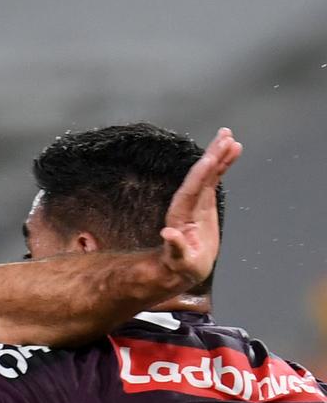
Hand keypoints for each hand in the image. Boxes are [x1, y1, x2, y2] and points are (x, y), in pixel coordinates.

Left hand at [160, 127, 242, 284]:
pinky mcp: (205, 201)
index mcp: (180, 216)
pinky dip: (223, 165)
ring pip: (208, 173)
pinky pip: (214, 178)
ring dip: (218, 155)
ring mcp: (196, 201)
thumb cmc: (181, 265)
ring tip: (230, 137)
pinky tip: (233, 150)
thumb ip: (176, 247)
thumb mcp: (180, 260)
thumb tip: (168, 234)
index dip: (200, 175)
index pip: (190, 191)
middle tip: (224, 136)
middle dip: (211, 157)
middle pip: (199, 176)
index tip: (210, 158)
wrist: (182, 266)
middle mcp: (187, 204)